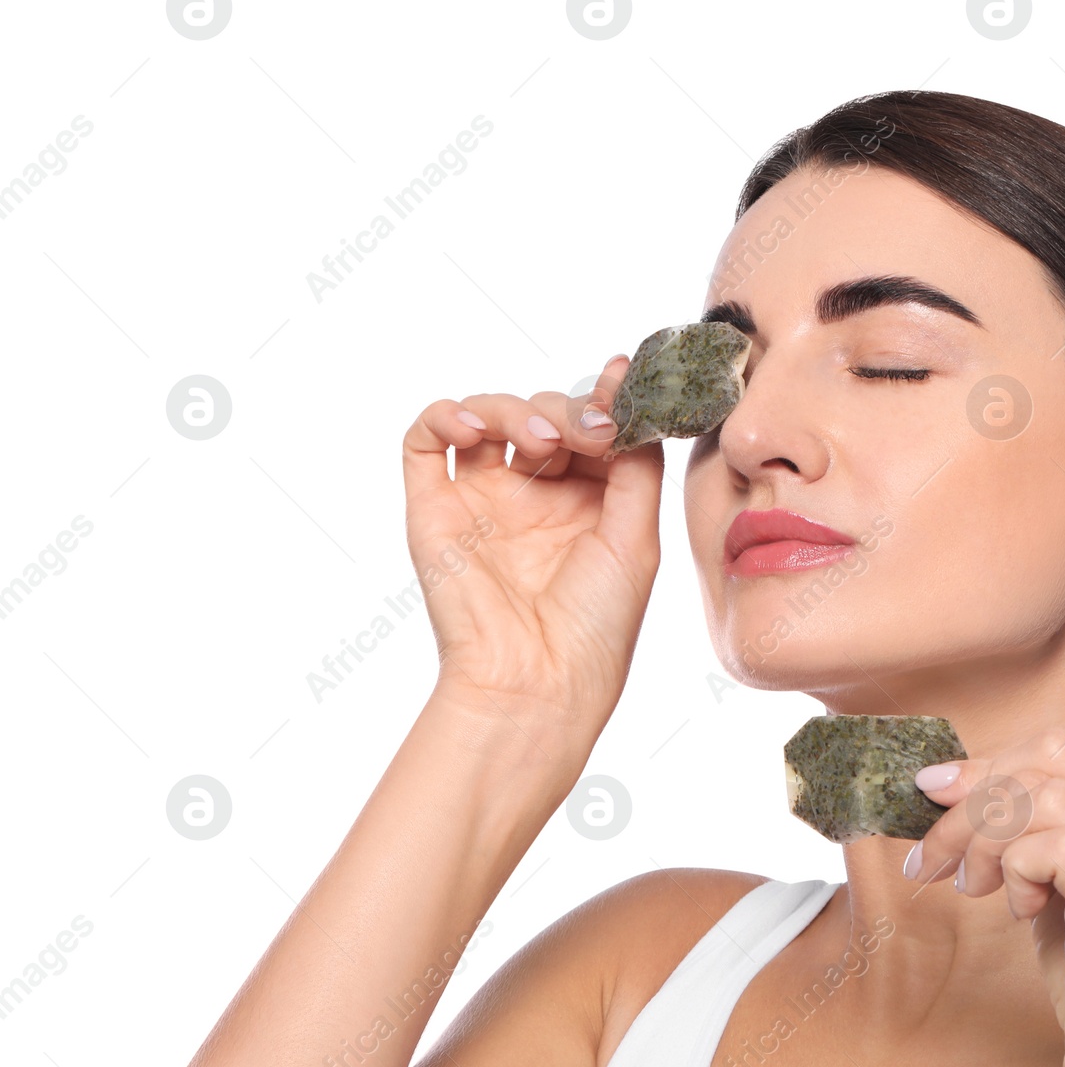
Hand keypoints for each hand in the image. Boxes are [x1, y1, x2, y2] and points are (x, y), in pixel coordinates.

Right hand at [401, 354, 660, 723]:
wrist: (537, 681)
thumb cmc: (595, 623)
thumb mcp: (636, 534)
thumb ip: (636, 462)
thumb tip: (627, 386)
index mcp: (588, 502)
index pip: (592, 426)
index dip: (607, 402)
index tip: (625, 384)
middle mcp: (534, 496)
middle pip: (545, 413)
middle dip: (570, 411)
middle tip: (591, 433)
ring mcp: (482, 498)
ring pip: (490, 414)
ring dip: (517, 410)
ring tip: (541, 442)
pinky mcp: (434, 507)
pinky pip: (426, 440)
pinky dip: (446, 415)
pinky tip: (472, 427)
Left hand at [903, 728, 1064, 1066]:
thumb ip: (1035, 839)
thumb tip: (957, 786)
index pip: (1063, 748)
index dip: (988, 762)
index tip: (935, 794)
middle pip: (1047, 765)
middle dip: (970, 802)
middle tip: (934, 856)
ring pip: (1045, 799)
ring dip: (983, 838)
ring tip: (972, 887)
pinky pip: (1058, 848)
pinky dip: (1016, 869)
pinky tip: (1016, 910)